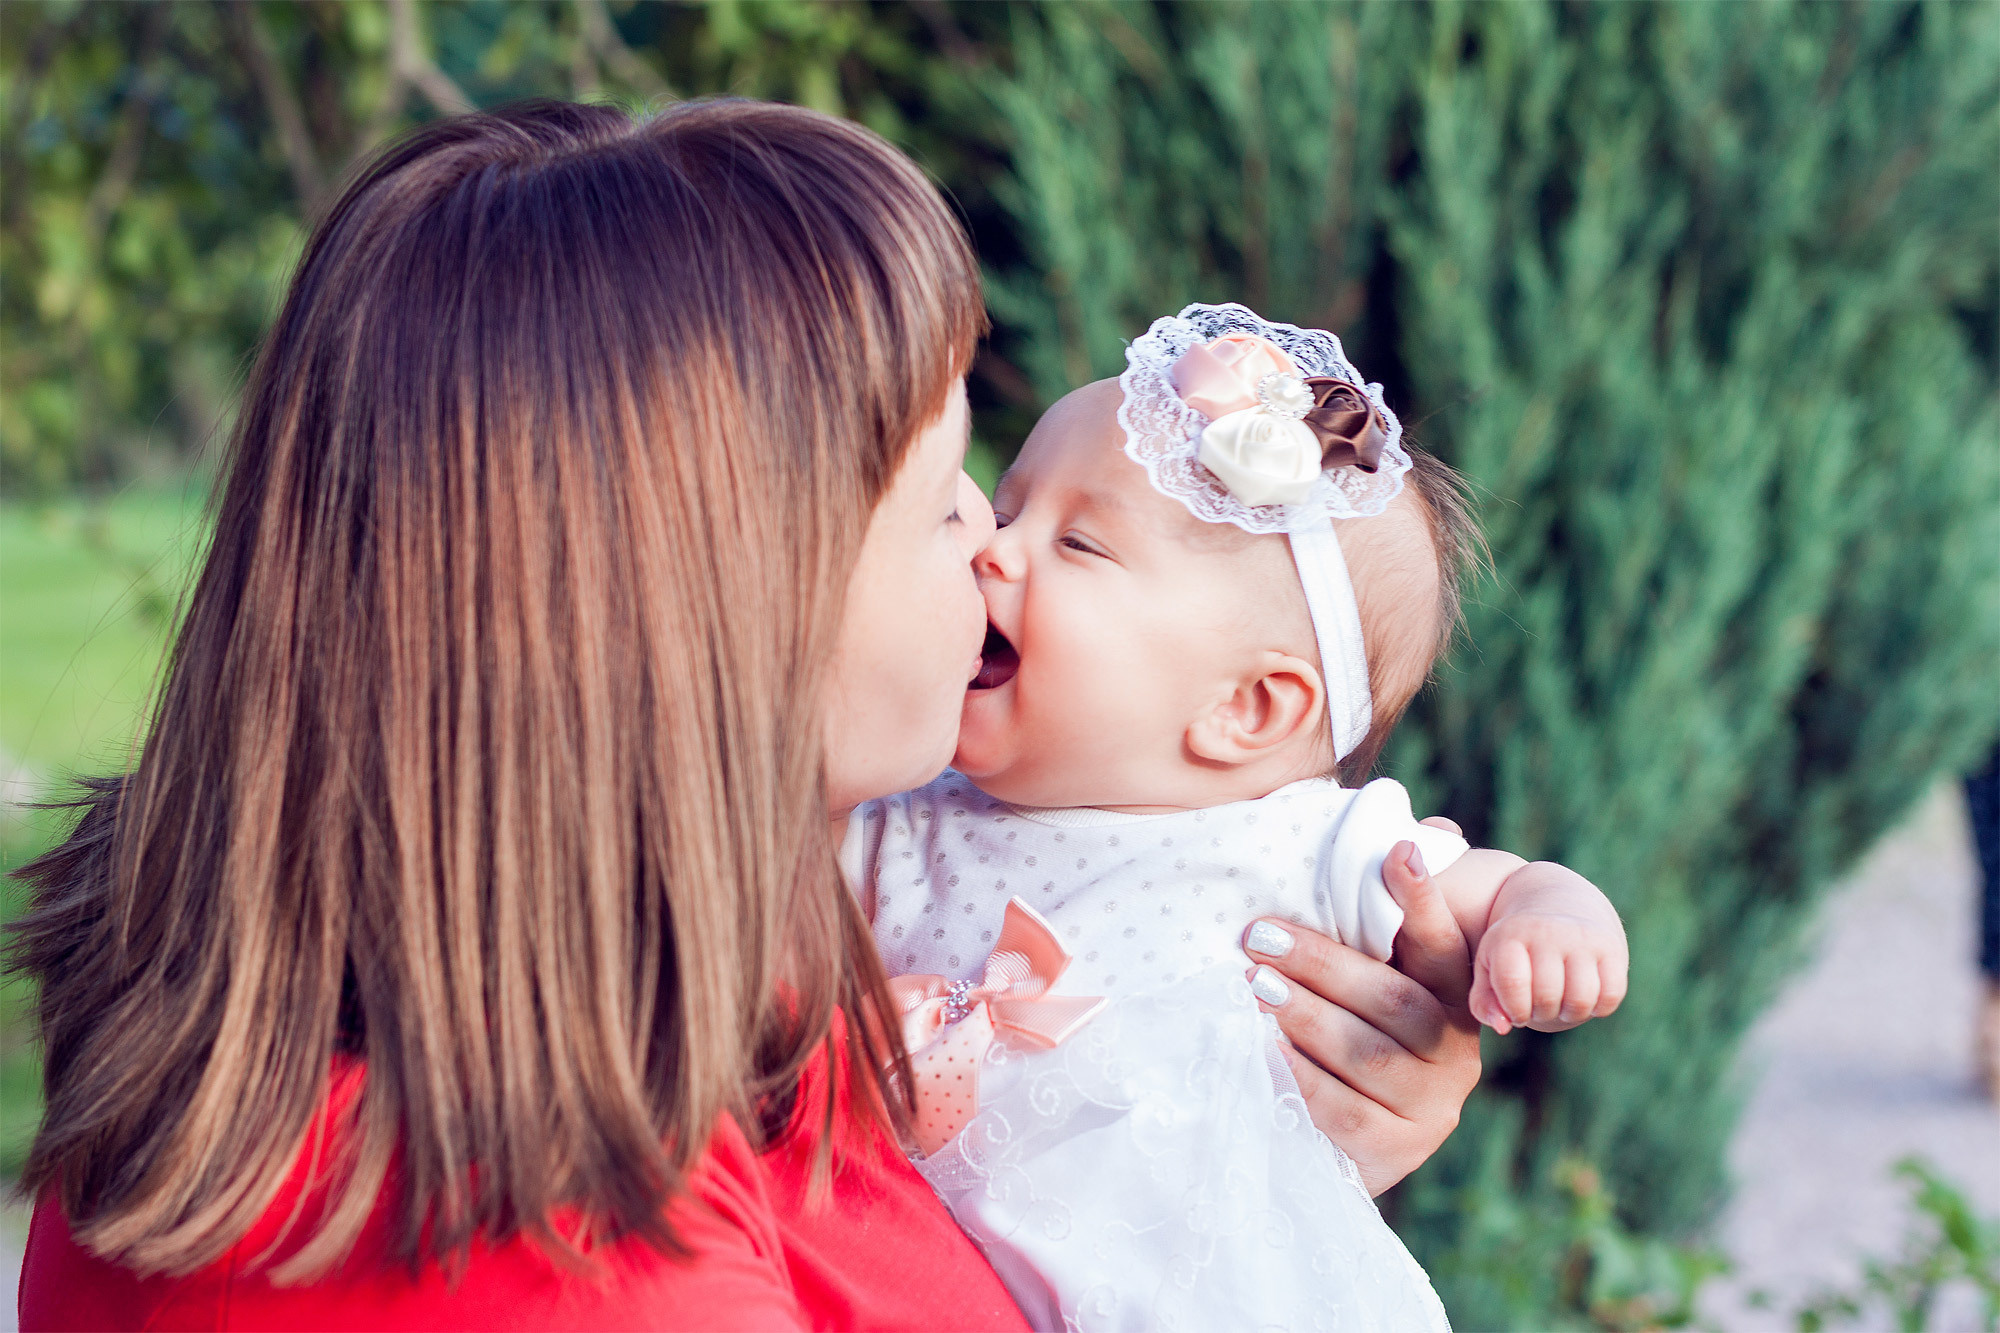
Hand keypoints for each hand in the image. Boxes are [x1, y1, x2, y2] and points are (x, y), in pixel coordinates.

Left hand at [1242, 843, 1480, 1195]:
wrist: (1341, 1148)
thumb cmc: (1349, 1038)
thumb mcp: (1367, 985)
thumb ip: (1381, 923)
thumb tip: (1422, 834)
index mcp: (1453, 1002)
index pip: (1442, 947)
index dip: (1423, 902)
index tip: (1398, 852)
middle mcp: (1454, 1053)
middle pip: (1391, 1000)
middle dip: (1322, 963)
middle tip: (1259, 935)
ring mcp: (1430, 1108)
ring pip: (1366, 1053)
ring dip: (1305, 1015)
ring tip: (1253, 985)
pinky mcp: (1396, 1151)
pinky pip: (1344, 1110)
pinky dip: (1300, 1076)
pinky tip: (1262, 1048)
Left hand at [1469, 907, 1627, 1033]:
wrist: (1560, 904)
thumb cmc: (1518, 949)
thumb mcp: (1490, 967)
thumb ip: (1483, 1002)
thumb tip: (1503, 1028)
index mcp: (1512, 935)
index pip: (1512, 982)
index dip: (1514, 1010)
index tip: (1517, 1011)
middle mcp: (1548, 932)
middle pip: (1547, 997)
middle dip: (1541, 1014)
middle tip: (1540, 1006)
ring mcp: (1583, 939)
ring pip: (1581, 1000)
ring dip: (1570, 1014)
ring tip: (1561, 1003)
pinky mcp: (1612, 948)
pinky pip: (1611, 995)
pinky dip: (1599, 1008)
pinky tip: (1586, 997)